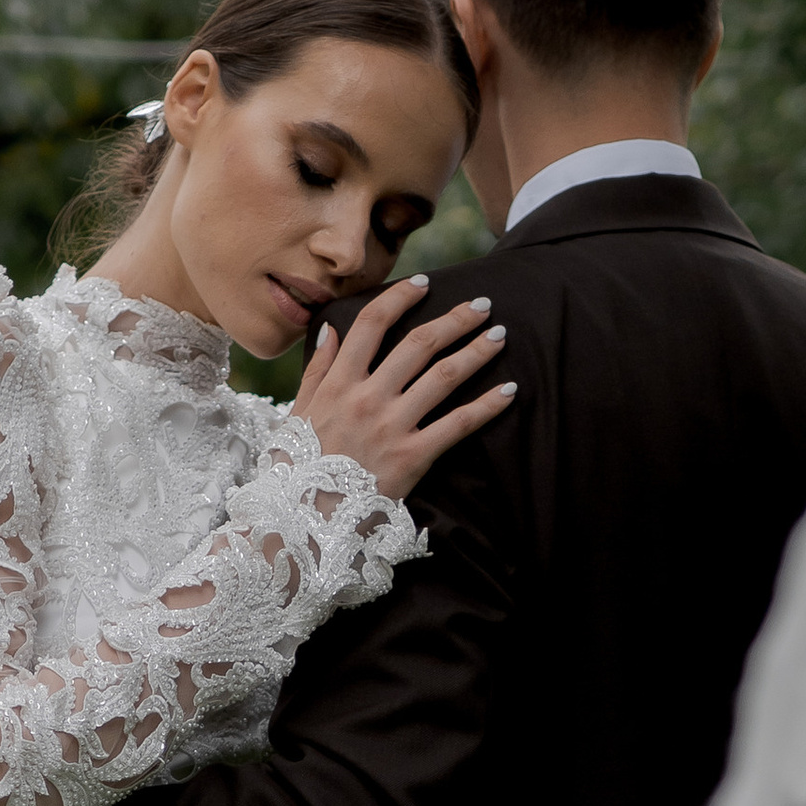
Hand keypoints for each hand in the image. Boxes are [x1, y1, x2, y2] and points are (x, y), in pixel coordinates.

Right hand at [290, 274, 515, 498]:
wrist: (303, 521)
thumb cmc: (296, 470)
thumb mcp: (296, 415)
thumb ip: (315, 370)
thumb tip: (330, 328)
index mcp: (338, 383)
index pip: (372, 324)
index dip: (401, 298)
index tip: (424, 284)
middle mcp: (367, 397)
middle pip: (419, 344)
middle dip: (455, 319)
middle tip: (481, 305)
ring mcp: (392, 426)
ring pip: (443, 376)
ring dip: (476, 351)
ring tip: (499, 336)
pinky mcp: (412, 457)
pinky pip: (457, 424)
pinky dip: (486, 405)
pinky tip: (509, 390)